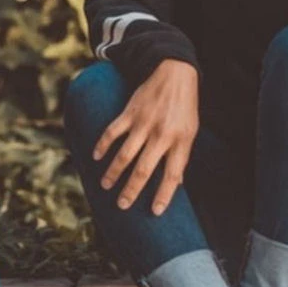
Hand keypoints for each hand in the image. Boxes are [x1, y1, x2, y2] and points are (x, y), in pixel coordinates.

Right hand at [93, 59, 198, 214]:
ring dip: (113, 172)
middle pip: (144, 169)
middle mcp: (162, 135)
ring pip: (125, 154)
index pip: (172, 175)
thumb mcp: (191, 132)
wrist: (174, 74)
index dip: (164, 195)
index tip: (155, 212)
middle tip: (122, 205)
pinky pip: (112, 132)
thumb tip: (177, 183)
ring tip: (105, 186)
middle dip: (131, 190)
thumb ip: (181, 156)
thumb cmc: (184, 107)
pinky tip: (96, 157)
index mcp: (180, 142)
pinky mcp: (130, 112)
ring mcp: (144, 123)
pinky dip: (102, 145)